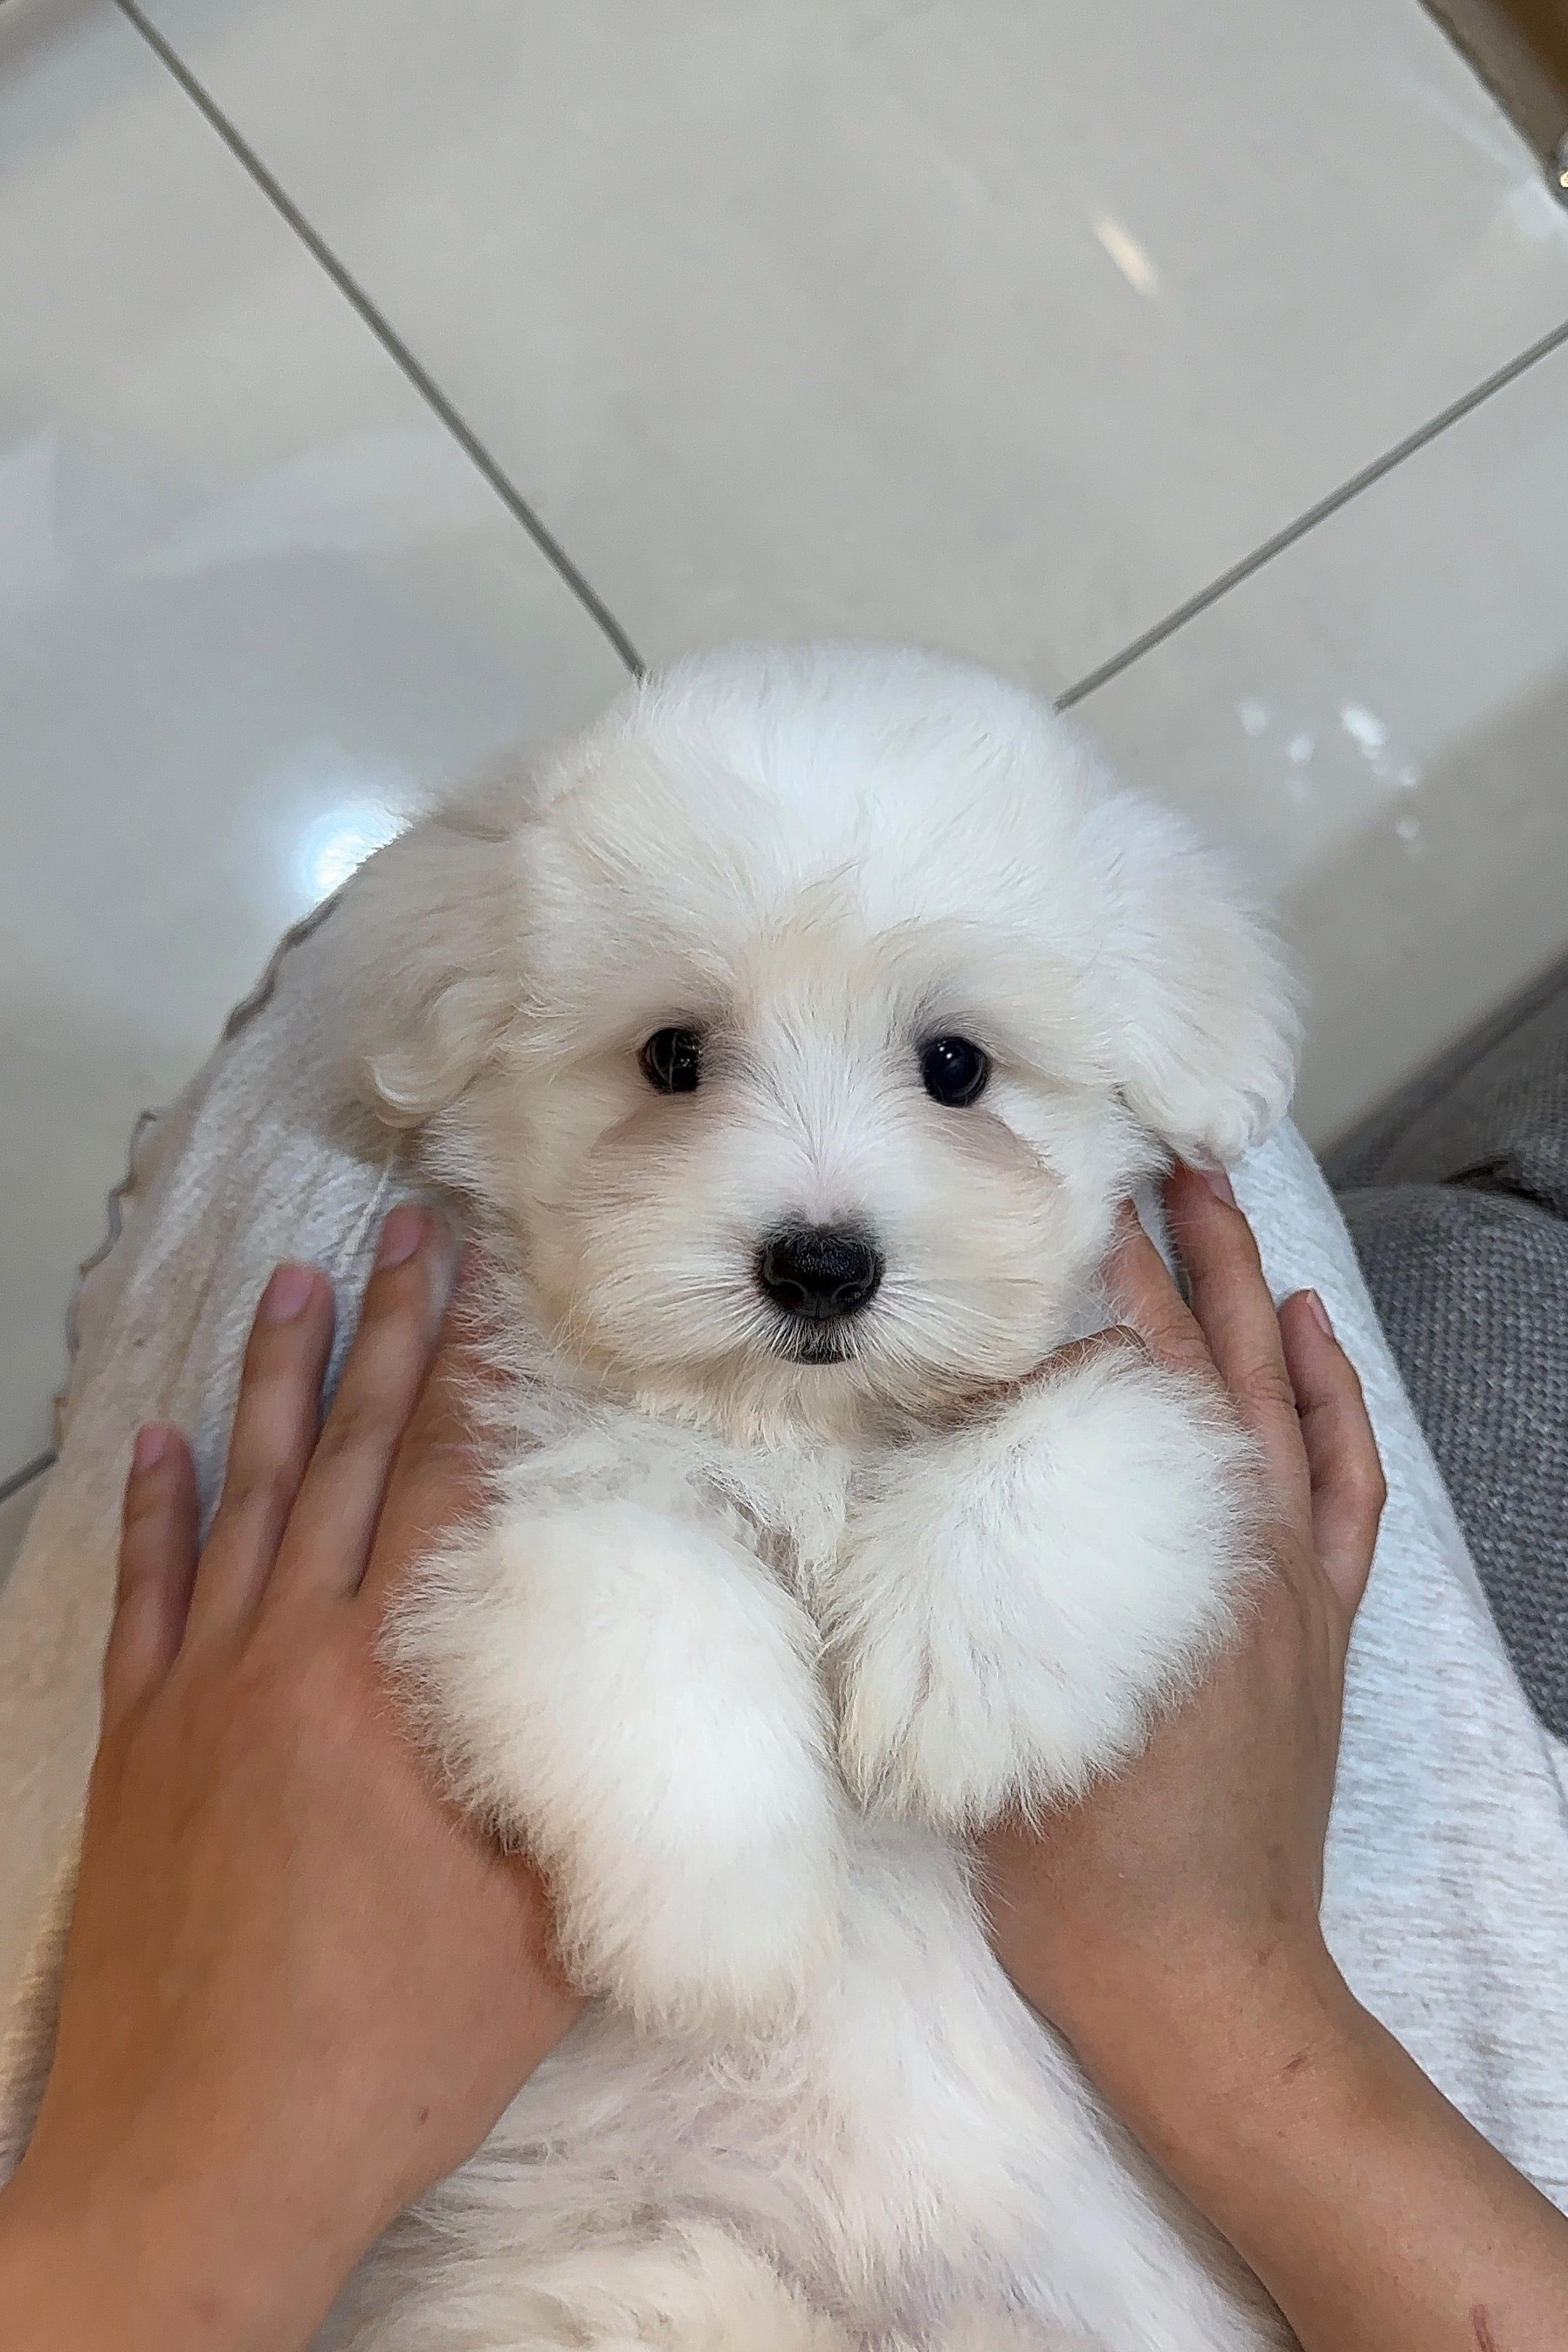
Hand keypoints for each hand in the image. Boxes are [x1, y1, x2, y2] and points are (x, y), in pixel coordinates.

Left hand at [0, 1210, 581, 2351]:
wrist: (194, 2165)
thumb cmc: (379, 2059)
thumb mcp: (536, 1941)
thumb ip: (588, 1808)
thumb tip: (664, 1714)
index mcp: (387, 1690)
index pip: (439, 1492)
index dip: (470, 1382)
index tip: (491, 1288)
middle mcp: (283, 1661)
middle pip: (344, 1462)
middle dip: (383, 1339)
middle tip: (405, 1234)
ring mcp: (197, 1698)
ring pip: (242, 1502)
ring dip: (272, 1388)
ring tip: (292, 1281)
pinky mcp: (137, 1749)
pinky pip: (145, 1597)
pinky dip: (156, 1512)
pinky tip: (161, 1443)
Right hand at [982, 1168, 1567, 2351]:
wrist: (1198, 1975)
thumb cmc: (1074, 1862)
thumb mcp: (990, 1710)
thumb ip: (961, 1591)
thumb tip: (909, 1471)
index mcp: (1145, 1563)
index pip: (1112, 1388)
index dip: (1076, 1297)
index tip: (1035, 1221)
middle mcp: (1230, 1548)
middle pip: (1199, 1363)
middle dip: (1169, 1256)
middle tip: (1134, 1166)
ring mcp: (1288, 1580)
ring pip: (1274, 1397)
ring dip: (1247, 1294)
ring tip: (1219, 1201)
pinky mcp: (1320, 1618)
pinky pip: (1341, 1481)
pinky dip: (1330, 1396)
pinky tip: (1311, 1329)